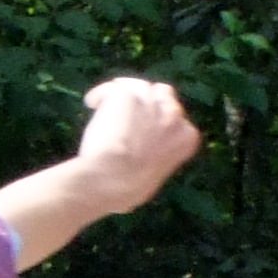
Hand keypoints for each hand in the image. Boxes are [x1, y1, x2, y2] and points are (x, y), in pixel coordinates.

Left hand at [75, 78, 201, 214]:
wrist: (110, 180)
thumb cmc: (128, 190)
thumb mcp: (153, 179)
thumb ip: (155, 161)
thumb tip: (145, 165)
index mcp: (186, 137)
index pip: (178, 122)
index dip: (160, 123)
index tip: (148, 129)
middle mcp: (173, 113)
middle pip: (163, 95)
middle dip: (148, 102)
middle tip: (131, 111)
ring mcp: (150, 100)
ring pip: (138, 86)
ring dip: (125, 93)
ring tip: (106, 103)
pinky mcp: (126, 94)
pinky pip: (112, 89)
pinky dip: (101, 95)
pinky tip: (91, 102)